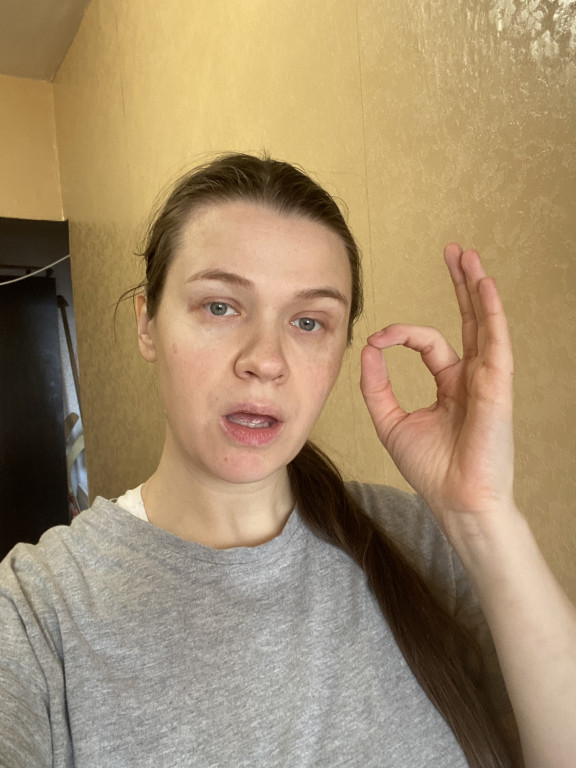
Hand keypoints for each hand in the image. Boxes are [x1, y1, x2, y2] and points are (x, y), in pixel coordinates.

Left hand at [360, 244, 514, 534]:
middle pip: (467, 320)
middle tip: (453, 252)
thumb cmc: (430, 468)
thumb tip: (367, 348)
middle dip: (459, 285)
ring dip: (476, 287)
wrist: (455, 499)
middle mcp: (472, 376)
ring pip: (483, 323)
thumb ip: (376, 385)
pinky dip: (490, 310)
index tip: (377, 339)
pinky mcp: (497, 385)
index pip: (429, 343)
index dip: (401, 334)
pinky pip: (494, 340)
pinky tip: (483, 283)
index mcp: (451, 384)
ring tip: (467, 256)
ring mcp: (488, 378)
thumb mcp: (391, 421)